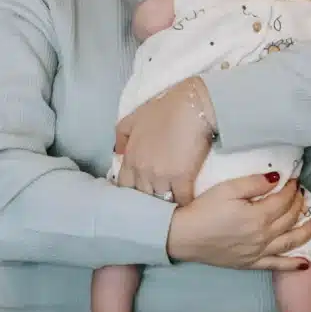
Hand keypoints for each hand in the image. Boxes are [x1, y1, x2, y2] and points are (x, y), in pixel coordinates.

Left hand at [115, 77, 217, 203]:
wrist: (192, 105)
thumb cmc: (165, 108)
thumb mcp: (134, 117)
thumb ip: (121, 136)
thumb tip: (118, 153)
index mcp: (131, 158)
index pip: (124, 186)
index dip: (132, 192)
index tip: (140, 194)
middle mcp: (142, 171)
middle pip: (142, 197)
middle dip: (149, 200)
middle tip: (157, 203)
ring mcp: (162, 176)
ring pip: (161, 200)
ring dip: (167, 204)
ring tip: (173, 207)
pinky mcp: (183, 178)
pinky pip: (182, 199)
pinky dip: (185, 202)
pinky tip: (189, 204)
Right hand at [166, 176, 310, 270]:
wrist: (182, 237)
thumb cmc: (203, 210)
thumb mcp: (227, 189)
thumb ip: (254, 183)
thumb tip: (277, 178)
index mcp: (258, 216)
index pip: (283, 200)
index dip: (291, 188)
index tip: (294, 179)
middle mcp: (263, 236)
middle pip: (289, 218)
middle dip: (298, 203)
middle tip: (300, 193)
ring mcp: (258, 252)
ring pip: (290, 242)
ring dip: (306, 232)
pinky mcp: (250, 263)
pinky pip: (277, 265)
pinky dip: (293, 265)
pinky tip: (306, 263)